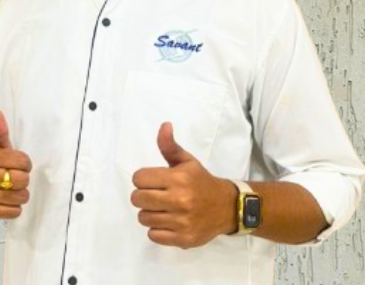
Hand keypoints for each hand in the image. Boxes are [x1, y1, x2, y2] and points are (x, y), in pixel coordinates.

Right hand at [0, 108, 32, 219]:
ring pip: (21, 196)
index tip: (18, 164)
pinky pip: (15, 212)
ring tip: (11, 189)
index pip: (23, 161)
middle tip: (15, 177)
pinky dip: (14, 207)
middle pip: (23, 180)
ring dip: (20, 194)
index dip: (25, 163)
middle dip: (23, 179)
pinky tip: (6, 200)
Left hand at [130, 122, 236, 248]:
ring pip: (143, 217)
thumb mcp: (187, 162)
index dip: (144, 179)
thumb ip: (170, 146)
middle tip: (156, 195)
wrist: (227, 207)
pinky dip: (157, 230)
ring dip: (150, 213)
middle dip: (143, 196)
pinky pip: (153, 235)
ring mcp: (181, 221)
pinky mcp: (183, 238)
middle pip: (137, 199)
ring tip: (163, 209)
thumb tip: (164, 125)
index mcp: (179, 178)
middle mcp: (180, 200)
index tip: (154, 181)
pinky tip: (169, 222)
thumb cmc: (202, 182)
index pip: (139, 178)